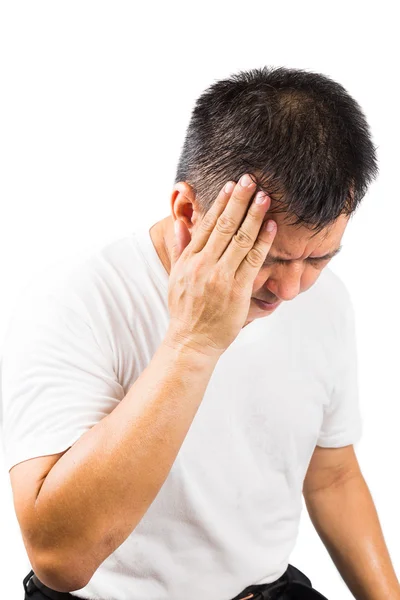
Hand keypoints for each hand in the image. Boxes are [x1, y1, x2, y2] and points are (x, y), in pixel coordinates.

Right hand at [165, 173, 276, 356]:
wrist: (192, 340)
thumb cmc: (185, 309)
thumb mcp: (175, 276)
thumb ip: (179, 249)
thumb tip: (179, 223)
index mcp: (189, 259)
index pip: (206, 224)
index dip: (220, 203)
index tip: (231, 185)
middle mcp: (203, 264)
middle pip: (224, 225)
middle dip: (239, 200)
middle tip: (251, 179)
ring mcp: (221, 276)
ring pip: (240, 238)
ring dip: (254, 215)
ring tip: (264, 195)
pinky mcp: (238, 290)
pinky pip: (253, 260)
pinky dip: (263, 241)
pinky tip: (272, 225)